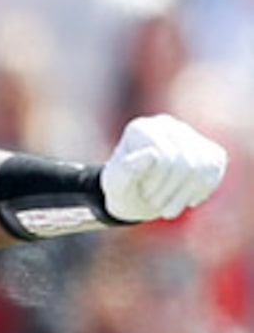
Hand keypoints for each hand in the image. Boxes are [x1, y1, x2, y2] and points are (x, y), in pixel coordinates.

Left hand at [101, 115, 227, 223]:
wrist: (136, 198)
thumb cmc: (123, 191)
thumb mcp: (115, 187)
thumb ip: (126, 171)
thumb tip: (151, 154)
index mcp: (141, 129)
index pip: (165, 156)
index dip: (156, 182)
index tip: (142, 193)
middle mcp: (167, 125)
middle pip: (186, 161)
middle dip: (170, 190)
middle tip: (155, 203)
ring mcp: (190, 135)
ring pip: (204, 166)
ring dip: (185, 195)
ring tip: (168, 208)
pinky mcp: (208, 149)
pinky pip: (216, 168)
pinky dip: (202, 190)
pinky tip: (186, 200)